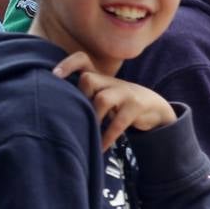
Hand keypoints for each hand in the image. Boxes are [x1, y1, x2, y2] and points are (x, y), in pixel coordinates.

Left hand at [52, 52, 175, 150]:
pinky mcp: (136, 106)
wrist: (154, 107)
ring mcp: (125, 92)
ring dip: (94, 119)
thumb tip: (56, 108)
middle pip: (89, 79)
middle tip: (80, 114)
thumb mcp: (104, 94)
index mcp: (101, 78)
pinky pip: (118, 122)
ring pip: (102, 99)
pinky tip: (100, 148)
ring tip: (88, 135)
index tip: (55, 75)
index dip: (69, 64)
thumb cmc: (120, 103)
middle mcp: (111, 81)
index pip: (83, 60)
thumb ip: (86, 95)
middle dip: (81, 96)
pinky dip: (107, 137)